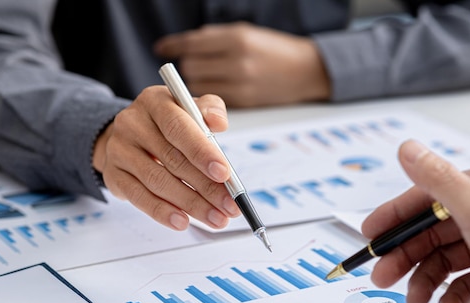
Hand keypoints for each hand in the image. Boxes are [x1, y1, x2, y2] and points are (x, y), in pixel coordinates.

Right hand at [92, 86, 239, 230]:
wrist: (129, 137)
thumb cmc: (168, 125)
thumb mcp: (189, 110)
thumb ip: (209, 111)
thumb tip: (219, 122)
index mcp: (155, 102)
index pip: (178, 127)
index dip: (202, 152)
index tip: (225, 174)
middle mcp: (132, 123)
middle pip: (172, 160)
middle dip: (207, 187)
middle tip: (230, 206)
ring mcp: (119, 150)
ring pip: (158, 182)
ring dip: (191, 204)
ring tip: (216, 218)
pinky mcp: (113, 175)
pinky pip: (139, 198)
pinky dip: (163, 212)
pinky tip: (182, 221)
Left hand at [154, 22, 329, 107]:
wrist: (307, 71)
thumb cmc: (274, 50)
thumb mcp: (245, 33)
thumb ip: (214, 39)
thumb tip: (182, 46)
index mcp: (237, 38)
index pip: (193, 43)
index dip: (174, 45)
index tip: (162, 48)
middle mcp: (238, 61)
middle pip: (191, 66)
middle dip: (189, 66)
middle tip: (195, 65)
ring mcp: (241, 83)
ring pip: (198, 86)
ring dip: (197, 83)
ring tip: (210, 79)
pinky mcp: (244, 102)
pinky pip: (212, 101)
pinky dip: (209, 96)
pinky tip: (218, 90)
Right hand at [362, 140, 469, 302]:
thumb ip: (436, 179)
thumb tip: (406, 149)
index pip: (424, 199)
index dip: (393, 218)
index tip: (369, 235)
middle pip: (429, 235)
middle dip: (403, 258)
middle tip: (382, 277)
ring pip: (441, 263)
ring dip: (423, 282)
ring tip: (415, 300)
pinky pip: (461, 287)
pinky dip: (450, 300)